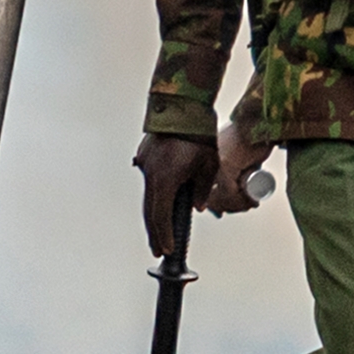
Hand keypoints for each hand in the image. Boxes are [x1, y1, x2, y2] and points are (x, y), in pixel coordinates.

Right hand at [139, 130, 259, 262]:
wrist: (182, 103)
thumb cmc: (199, 133)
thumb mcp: (208, 165)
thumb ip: (202, 189)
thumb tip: (197, 207)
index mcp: (166, 179)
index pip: (161, 216)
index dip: (163, 235)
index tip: (166, 250)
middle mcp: (151, 173)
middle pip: (150, 210)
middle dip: (155, 232)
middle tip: (158, 249)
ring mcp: (145, 163)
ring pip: (148, 195)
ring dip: (154, 214)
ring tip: (159, 230)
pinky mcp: (145, 154)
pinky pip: (149, 179)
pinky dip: (155, 193)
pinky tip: (160, 200)